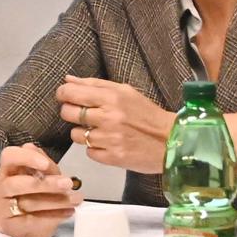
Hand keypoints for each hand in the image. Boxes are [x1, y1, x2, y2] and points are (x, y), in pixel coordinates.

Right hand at [0, 144, 81, 236]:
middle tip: (68, 183)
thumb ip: (41, 164)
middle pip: (17, 184)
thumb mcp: (32, 172)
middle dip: (45, 184)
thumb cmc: (24, 190)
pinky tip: (68, 212)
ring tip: (76, 199)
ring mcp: (5, 208)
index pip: (9, 157)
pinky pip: (34, 221)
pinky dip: (54, 216)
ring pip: (28, 203)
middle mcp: (2, 187)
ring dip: (56, 201)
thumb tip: (48, 161)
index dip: (26, 158)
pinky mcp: (14, 226)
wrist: (8, 217)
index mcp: (7, 169)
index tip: (45, 164)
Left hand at [58, 76, 173, 173]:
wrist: (172, 141)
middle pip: (68, 113)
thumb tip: (68, 79)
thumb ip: (94, 84)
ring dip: (83, 133)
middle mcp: (108, 117)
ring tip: (99, 131)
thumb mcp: (125, 92)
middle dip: (71, 113)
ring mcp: (109, 139)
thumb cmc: (147, 114)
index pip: (70, 92)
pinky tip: (108, 144)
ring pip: (75, 135)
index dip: (63, 94)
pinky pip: (88, 152)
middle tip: (83, 114)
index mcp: (112, 97)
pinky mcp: (112, 157)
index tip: (66, 96)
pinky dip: (95, 148)